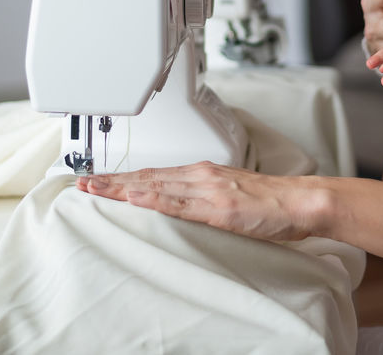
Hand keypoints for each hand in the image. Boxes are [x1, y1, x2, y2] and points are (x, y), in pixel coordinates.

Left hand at [77, 162, 323, 242]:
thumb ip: (204, 198)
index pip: (154, 175)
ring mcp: (208, 190)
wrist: (301, 201)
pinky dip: (153, 200)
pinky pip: (179, 204)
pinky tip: (134, 199)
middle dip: (112, 181)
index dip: (124, 178)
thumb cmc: (272, 202)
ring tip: (95, 189)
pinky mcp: (218, 207)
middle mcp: (201, 176)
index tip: (99, 181)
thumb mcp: (231, 196)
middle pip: (147, 178)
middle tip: (81, 182)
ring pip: (156, 187)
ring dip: (122, 188)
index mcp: (203, 174)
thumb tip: (182, 204)